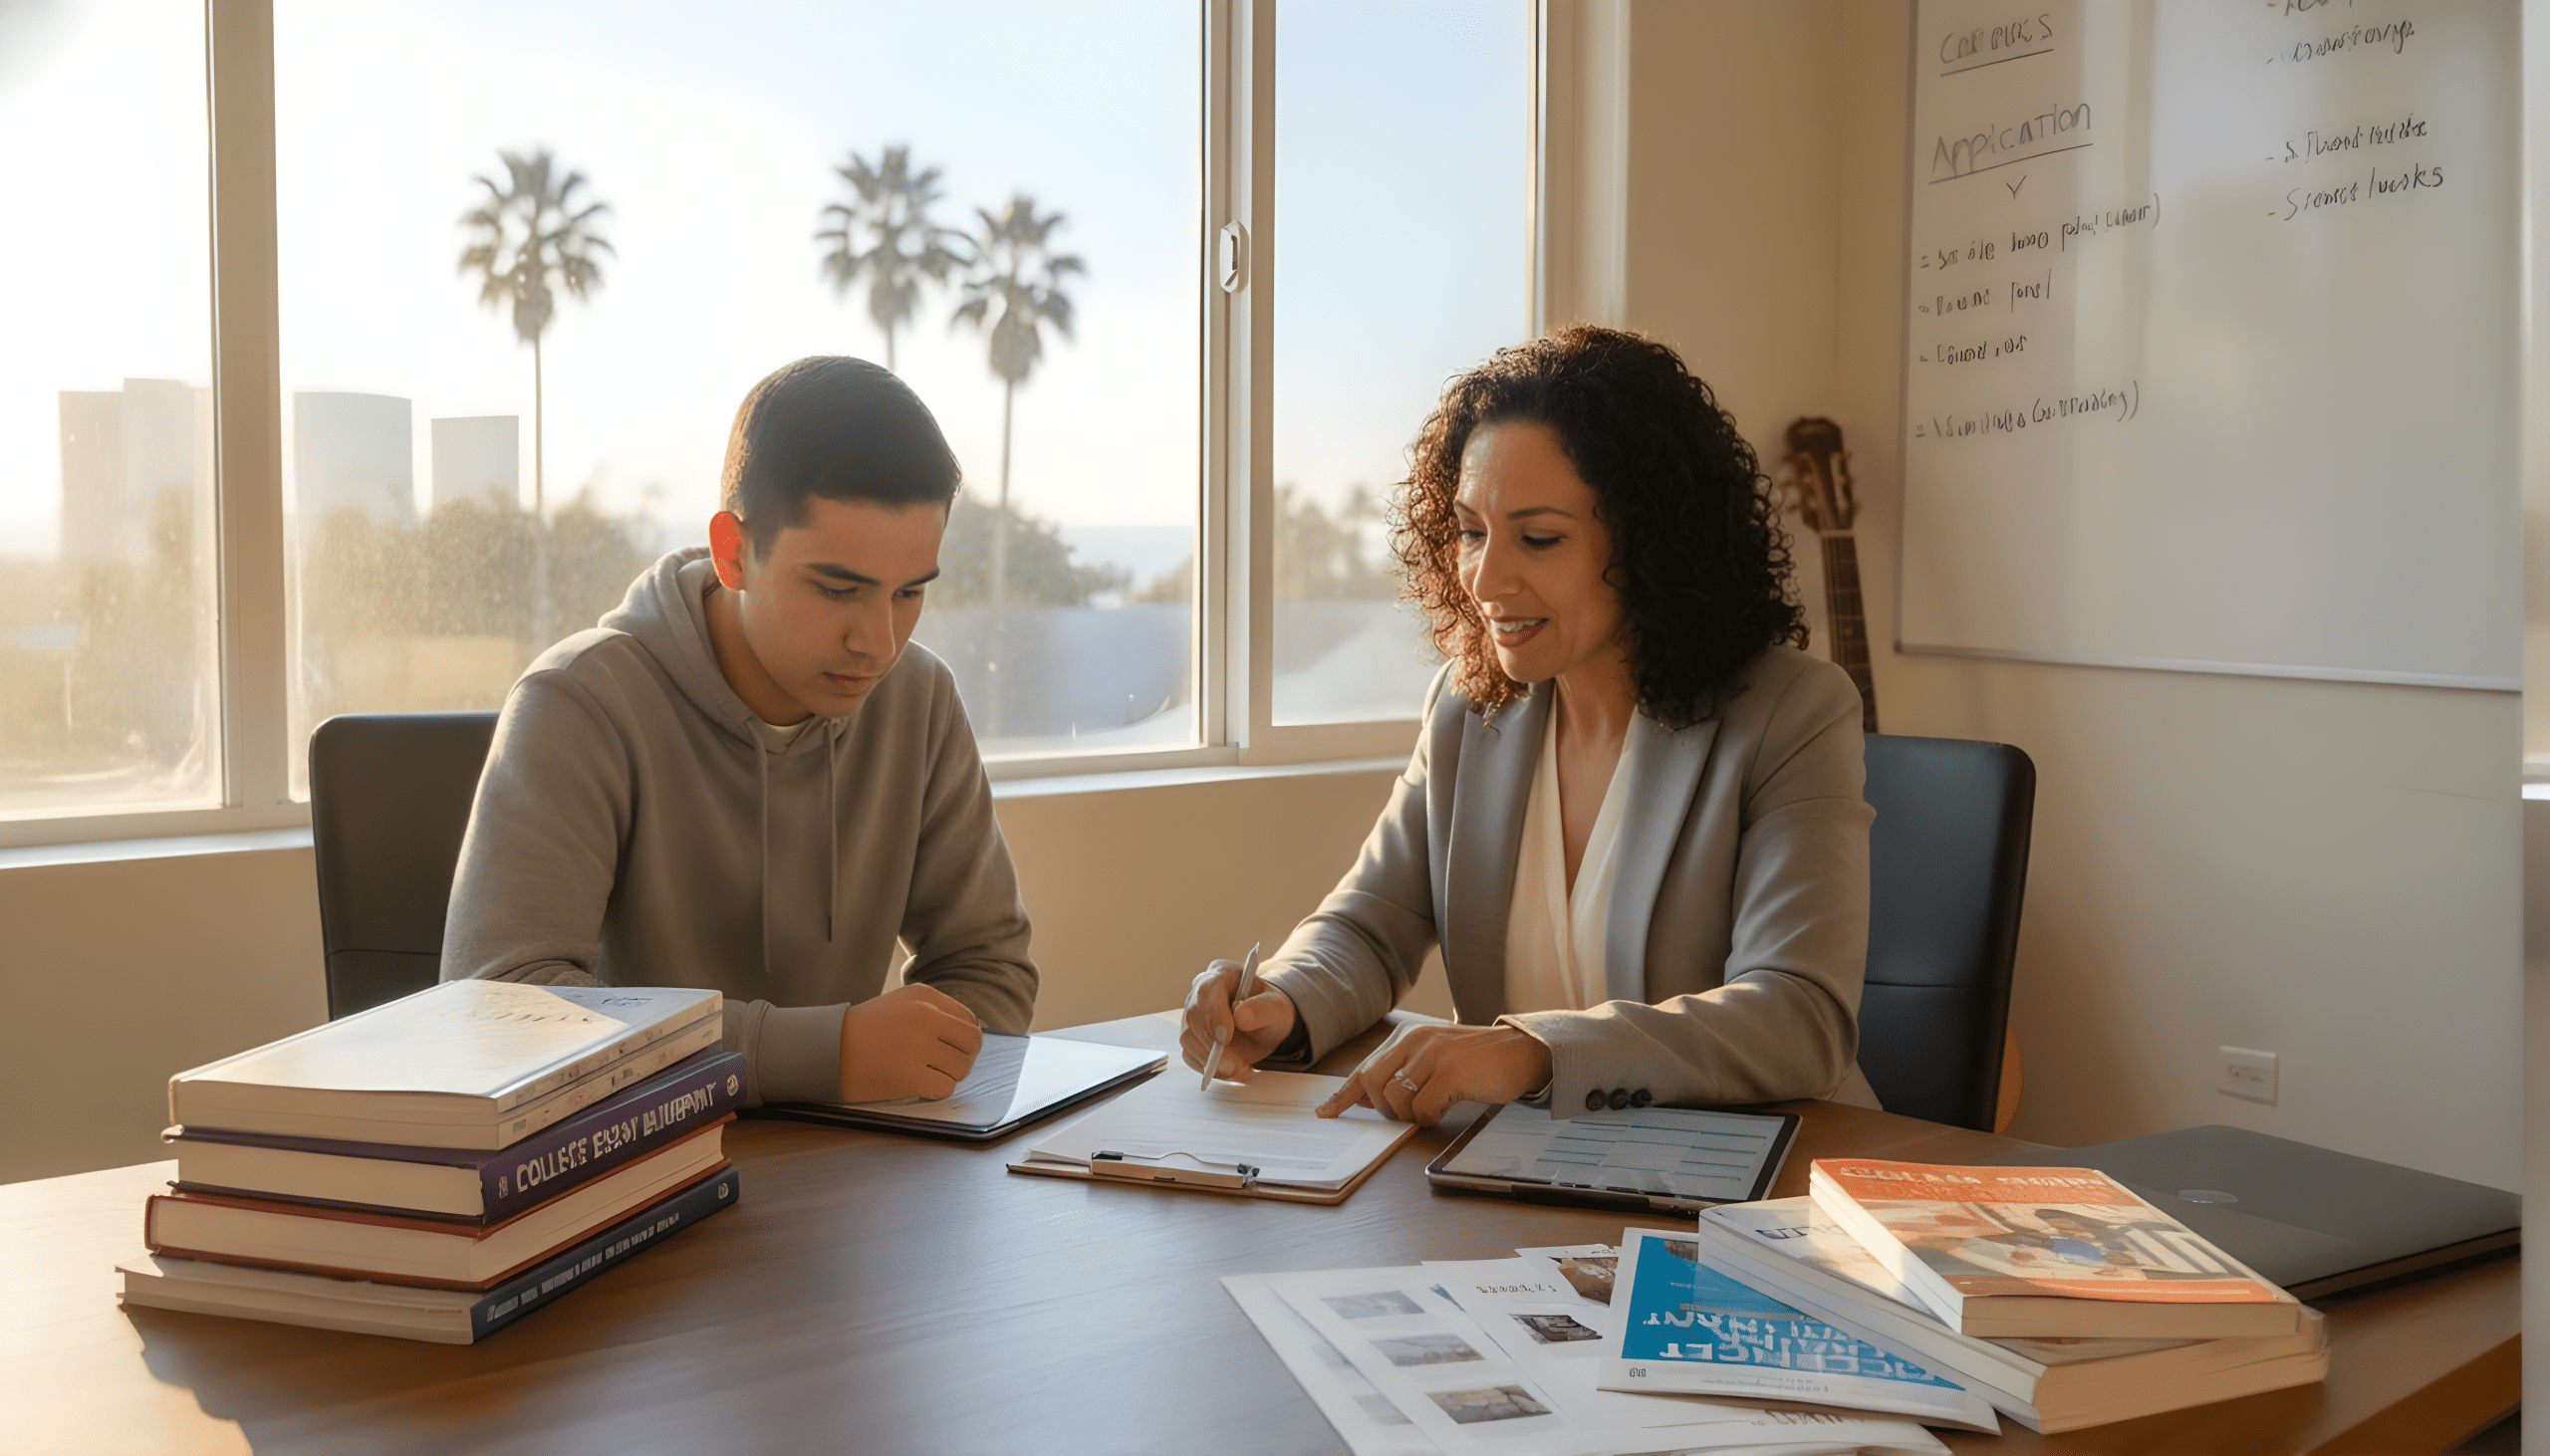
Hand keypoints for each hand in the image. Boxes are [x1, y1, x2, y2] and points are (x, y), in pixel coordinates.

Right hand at [837, 984, 983, 1101]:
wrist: (825, 1049)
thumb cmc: (864, 1029)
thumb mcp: (902, 1004)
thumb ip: (939, 1011)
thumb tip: (979, 1029)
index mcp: (924, 997)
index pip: (970, 1019)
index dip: (966, 1037)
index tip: (952, 1046)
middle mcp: (925, 1017)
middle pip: (972, 1043)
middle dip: (964, 1056)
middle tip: (944, 1063)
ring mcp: (918, 1047)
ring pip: (961, 1068)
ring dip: (948, 1074)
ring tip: (926, 1072)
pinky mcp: (909, 1076)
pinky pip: (945, 1087)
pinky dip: (936, 1089)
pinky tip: (918, 1083)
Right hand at [1178, 960, 1298, 1082]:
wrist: (1265, 1024)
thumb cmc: (1269, 1010)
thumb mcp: (1276, 1007)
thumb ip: (1261, 1009)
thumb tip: (1241, 1016)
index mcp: (1221, 975)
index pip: (1208, 990)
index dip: (1214, 1014)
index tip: (1225, 1038)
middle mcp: (1201, 994)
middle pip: (1194, 1017)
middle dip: (1213, 1045)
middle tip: (1234, 1065)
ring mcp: (1193, 1017)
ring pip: (1189, 1039)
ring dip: (1212, 1060)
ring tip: (1240, 1069)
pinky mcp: (1192, 1038)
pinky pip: (1192, 1056)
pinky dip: (1210, 1068)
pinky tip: (1232, 1071)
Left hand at [1315, 1022, 1552, 1124]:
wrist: (1522, 1051)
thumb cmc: (1479, 1060)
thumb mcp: (1436, 1059)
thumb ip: (1404, 1072)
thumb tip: (1370, 1097)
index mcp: (1408, 1038)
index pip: (1365, 1068)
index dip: (1343, 1094)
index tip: (1326, 1112)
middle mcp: (1416, 1041)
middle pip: (1373, 1084)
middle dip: (1383, 1108)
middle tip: (1407, 1114)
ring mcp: (1433, 1054)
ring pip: (1395, 1098)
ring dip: (1409, 1115)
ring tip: (1433, 1109)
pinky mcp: (1451, 1071)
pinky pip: (1422, 1107)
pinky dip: (1429, 1117)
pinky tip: (1446, 1108)